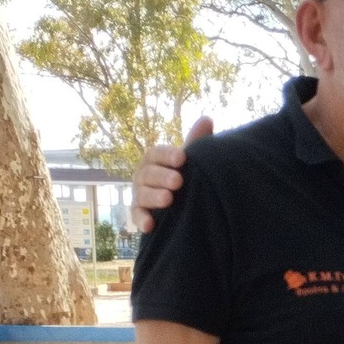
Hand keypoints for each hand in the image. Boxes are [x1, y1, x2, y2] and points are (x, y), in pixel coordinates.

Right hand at [129, 115, 211, 232]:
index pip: (157, 153)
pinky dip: (142, 220)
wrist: (178, 204)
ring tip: (168, 199)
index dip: (168, 155)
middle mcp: (143, 175)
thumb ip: (196, 141)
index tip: (182, 158)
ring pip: (142, 194)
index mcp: (154, 159)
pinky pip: (137, 216)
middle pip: (149, 173)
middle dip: (162, 177)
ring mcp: (139, 194)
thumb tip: (207, 119)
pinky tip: (151, 225)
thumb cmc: (183, 175)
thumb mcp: (189, 160)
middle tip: (178, 181)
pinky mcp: (139, 213)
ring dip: (154, 196)